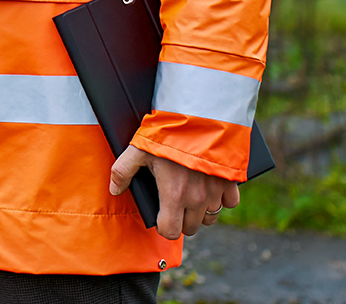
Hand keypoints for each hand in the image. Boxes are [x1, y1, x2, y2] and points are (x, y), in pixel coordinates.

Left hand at [109, 145, 240, 240]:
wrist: (201, 114)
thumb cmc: (168, 132)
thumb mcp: (138, 149)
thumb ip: (123, 171)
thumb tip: (114, 189)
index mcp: (174, 196)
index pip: (170, 232)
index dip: (163, 226)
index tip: (161, 215)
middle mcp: (197, 199)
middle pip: (191, 227)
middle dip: (181, 219)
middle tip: (174, 201)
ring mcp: (216, 191)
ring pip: (210, 217)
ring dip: (201, 211)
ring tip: (191, 194)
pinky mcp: (231, 181)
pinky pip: (230, 203)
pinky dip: (221, 198)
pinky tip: (211, 186)